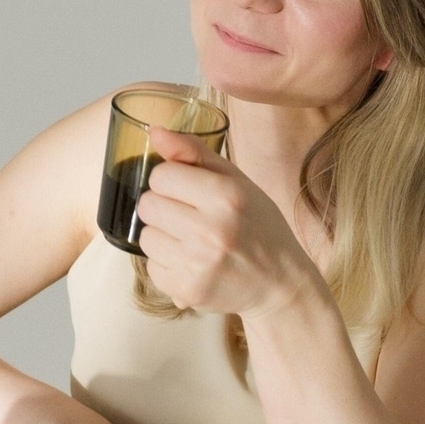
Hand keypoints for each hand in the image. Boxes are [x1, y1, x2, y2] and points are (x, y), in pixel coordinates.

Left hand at [136, 128, 312, 317]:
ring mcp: (197, 264)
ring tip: (192, 243)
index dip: (172, 181)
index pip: (161, 175)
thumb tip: (154, 132)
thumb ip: (194, 153)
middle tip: (190, 218)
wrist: (279, 284)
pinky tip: (193, 264)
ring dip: (163, 237)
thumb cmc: (258, 227)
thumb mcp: (237, 182)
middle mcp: (211, 230)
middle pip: (148, 205)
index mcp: (226, 196)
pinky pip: (151, 268)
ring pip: (145, 237)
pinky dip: (167, 265)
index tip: (190, 192)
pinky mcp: (187, 291)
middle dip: (164, 208)